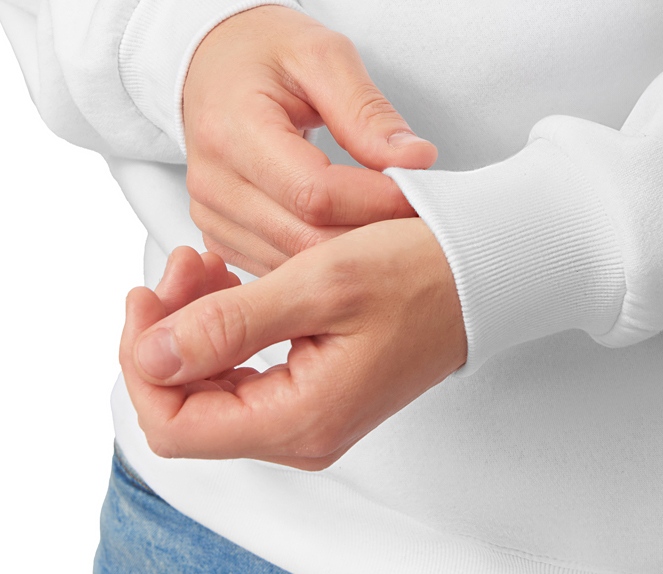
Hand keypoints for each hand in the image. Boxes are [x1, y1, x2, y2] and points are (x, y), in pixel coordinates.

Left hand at [120, 218, 466, 469]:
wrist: (479, 274)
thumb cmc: (418, 273)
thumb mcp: (318, 284)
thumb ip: (229, 324)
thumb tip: (152, 356)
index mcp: (301, 418)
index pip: (175, 423)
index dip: (143, 361)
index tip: (149, 296)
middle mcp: (302, 433)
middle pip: (188, 411)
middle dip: (167, 338)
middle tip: (183, 268)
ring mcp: (310, 417)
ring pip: (212, 392)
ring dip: (193, 330)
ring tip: (205, 267)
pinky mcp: (318, 394)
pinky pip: (244, 377)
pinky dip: (224, 333)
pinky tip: (231, 287)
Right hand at [183, 4, 437, 276]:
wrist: (213, 59)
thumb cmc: (267, 51)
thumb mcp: (323, 56)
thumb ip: (368, 112)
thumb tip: (416, 161)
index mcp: (232, 130)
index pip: (315, 193)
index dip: (377, 201)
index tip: (422, 191)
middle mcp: (213, 182)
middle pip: (306, 238)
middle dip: (372, 233)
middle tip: (421, 215)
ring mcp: (211, 214)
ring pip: (295, 262)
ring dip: (352, 253)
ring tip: (396, 226)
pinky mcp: (220, 234)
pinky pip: (280, 267)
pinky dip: (324, 260)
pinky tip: (358, 235)